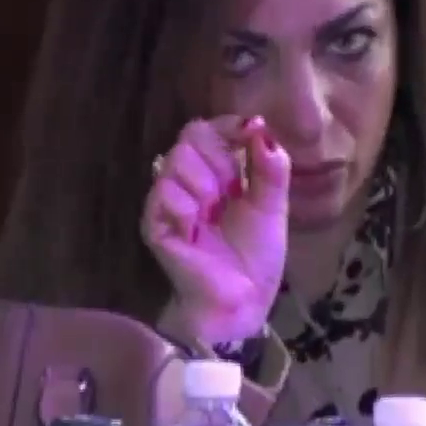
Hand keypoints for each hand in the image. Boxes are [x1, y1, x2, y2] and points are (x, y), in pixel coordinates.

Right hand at [142, 115, 291, 343]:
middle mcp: (186, 180)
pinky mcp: (153, 224)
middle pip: (190, 135)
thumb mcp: (272, 205)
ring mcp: (166, 201)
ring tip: (214, 215)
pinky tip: (195, 228)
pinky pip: (163, 192)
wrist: (242, 299)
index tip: (248, 133)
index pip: (208, 128)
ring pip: (176, 159)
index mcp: (215, 172)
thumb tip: (260, 126)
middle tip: (233, 190)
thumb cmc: (255, 256)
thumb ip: (270, 166)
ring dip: (205, 184)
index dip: (227, 125)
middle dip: (219, 158)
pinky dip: (186, 206)